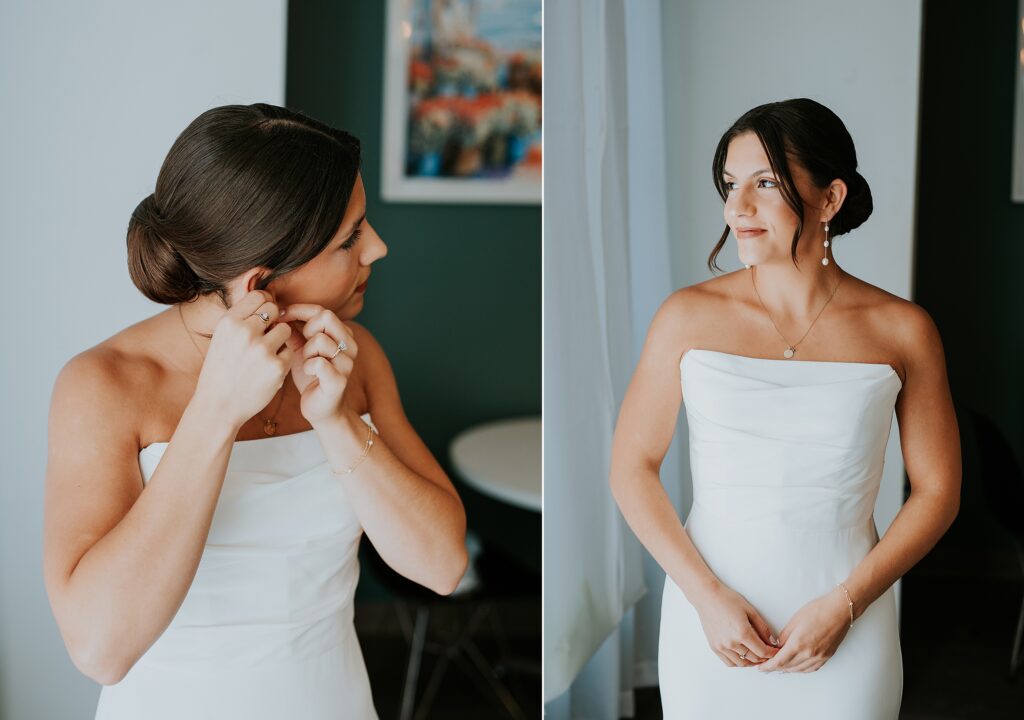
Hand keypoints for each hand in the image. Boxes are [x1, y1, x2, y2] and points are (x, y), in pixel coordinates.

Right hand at [194, 290, 292, 428]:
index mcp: (229, 322)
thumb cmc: (221, 370)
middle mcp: (245, 332)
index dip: (263, 306)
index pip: (258, 296)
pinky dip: (281, 360)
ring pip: (285, 330)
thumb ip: (241, 318)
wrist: (218, 406)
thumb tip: (266, 299)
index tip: (261, 319)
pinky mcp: (277, 366)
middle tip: (263, 338)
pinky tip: (266, 371)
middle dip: (273, 321)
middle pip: (274, 309)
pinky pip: (289, 352)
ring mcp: (262, 349)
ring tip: (264, 355)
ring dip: (279, 340)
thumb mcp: (222, 337)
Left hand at [276, 303, 358, 425]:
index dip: (298, 310)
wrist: (321, 409)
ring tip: (306, 362)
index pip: (322, 310)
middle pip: (326, 317)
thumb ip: (295, 330)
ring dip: (306, 351)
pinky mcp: (339, 381)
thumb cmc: (311, 376)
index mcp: (343, 335)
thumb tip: (277, 310)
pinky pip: (318, 363)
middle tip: (301, 344)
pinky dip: (308, 367)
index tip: (281, 317)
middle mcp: (350, 346)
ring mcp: (346, 363)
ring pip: (320, 340)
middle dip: (306, 328)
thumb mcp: (301, 348)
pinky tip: (309, 373)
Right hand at [691, 583, 780, 667]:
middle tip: (769, 654)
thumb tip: (771, 641)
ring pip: (742, 663)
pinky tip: (743, 657)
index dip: (772, 654)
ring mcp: (722, 646)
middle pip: (754, 658)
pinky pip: (729, 662)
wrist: (707, 597)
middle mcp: (732, 643)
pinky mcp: (714, 647)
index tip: (776, 652)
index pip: (762, 652)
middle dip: (764, 658)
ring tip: (757, 656)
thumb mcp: (750, 610)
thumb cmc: (727, 599)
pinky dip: (738, 663)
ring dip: (752, 662)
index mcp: (742, 633)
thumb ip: (762, 628)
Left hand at [758, 587, 850, 672]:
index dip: (768, 666)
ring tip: (778, 667)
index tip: (761, 667)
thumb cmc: (818, 610)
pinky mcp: (826, 657)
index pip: (779, 661)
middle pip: (788, 667)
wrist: (840, 610)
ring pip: (799, 670)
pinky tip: (796, 666)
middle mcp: (809, 654)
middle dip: (775, 668)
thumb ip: (784, 636)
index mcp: (798, 644)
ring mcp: (819, 657)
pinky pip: (810, 669)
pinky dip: (800, 669)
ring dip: (787, 669)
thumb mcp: (795, 620)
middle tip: (766, 667)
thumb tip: (778, 646)